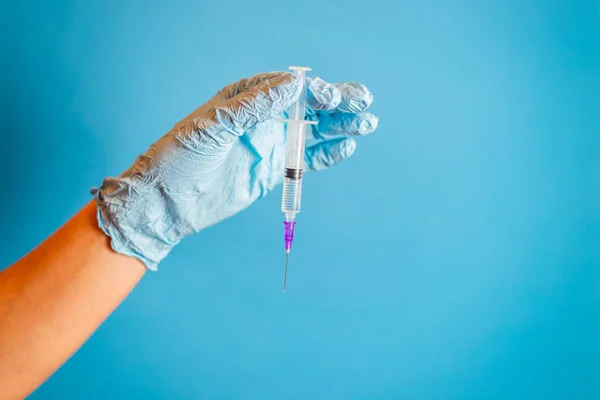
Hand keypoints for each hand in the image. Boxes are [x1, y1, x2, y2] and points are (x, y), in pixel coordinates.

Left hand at [94, 71, 377, 268]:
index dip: (312, 90)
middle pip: (307, 107)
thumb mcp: (213, 126)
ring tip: (368, 122)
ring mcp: (269, 145)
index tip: (329, 97)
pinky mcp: (272, 170)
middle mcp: (261, 119)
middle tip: (364, 101)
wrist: (167, 203)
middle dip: (337, 103)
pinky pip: (306, 160)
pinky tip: (347, 147)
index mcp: (245, 99)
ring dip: (339, 126)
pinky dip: (327, 154)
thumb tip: (293, 84)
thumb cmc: (180, 158)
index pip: (287, 88)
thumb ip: (254, 106)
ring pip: (312, 132)